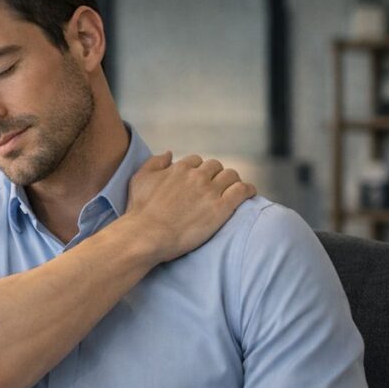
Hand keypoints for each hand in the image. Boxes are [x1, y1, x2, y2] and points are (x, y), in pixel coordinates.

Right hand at [120, 151, 255, 264]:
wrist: (146, 235)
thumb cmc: (139, 210)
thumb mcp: (139, 179)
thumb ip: (155, 162)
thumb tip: (170, 153)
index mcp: (179, 168)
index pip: (196, 161)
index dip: (197, 170)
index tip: (197, 181)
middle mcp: (197, 176)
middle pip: (215, 166)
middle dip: (215, 175)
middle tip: (214, 187)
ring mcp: (210, 191)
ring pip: (231, 176)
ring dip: (232, 181)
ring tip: (232, 190)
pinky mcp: (221, 208)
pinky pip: (242, 191)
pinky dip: (248, 190)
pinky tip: (249, 193)